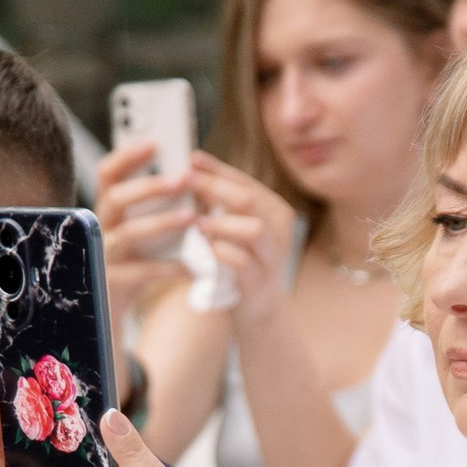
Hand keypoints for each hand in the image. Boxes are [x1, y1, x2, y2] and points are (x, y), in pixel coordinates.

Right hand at [93, 134, 199, 328]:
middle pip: (116, 198)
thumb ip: (157, 208)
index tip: (155, 144)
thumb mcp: (142, 230)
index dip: (127, 155)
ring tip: (191, 217)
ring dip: (160, 222)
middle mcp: (100, 228)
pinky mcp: (111, 282)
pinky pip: (137, 272)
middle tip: (183, 179)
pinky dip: (165, 268)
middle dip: (150, 186)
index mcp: (108, 209)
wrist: (109, 309)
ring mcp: (102, 255)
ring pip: (126, 233)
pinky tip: (189, 267)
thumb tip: (190, 179)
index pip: (108, 173)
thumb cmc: (133, 262)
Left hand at [185, 154, 300, 326]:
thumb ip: (218, 202)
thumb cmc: (243, 261)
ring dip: (221, 223)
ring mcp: (272, 257)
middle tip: (186, 179)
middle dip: (215, 186)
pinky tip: (205, 248)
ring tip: (198, 223)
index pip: (246, 182)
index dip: (219, 169)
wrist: (260, 309)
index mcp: (275, 211)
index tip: (193, 158)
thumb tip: (192, 170)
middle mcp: (279, 231)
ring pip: (253, 229)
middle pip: (249, 200)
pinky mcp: (259, 282)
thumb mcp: (233, 227)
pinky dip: (220, 252)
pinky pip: (241, 263)